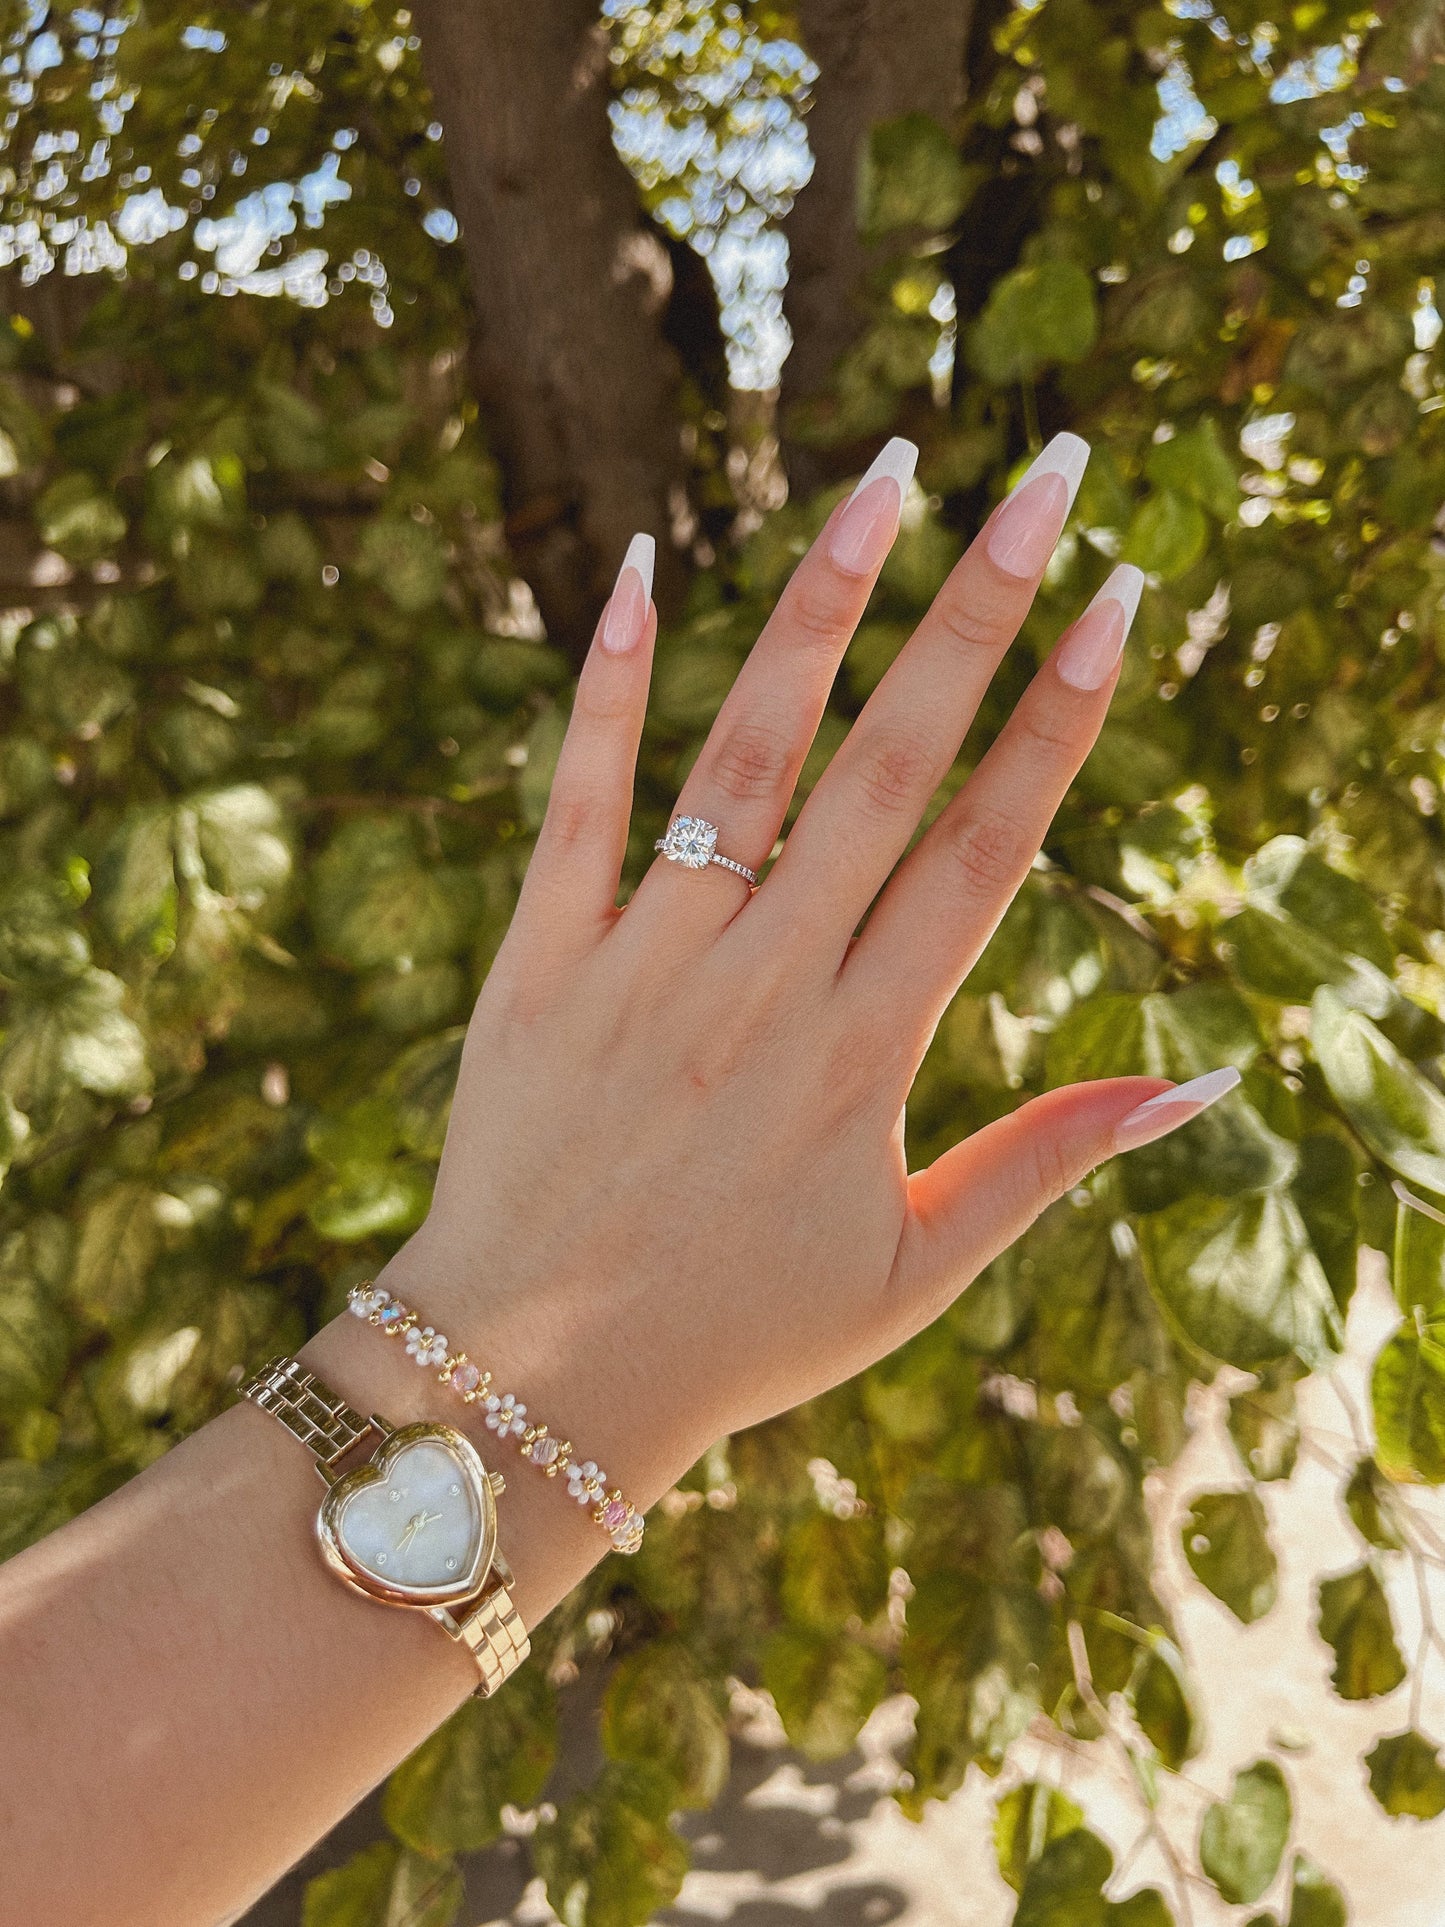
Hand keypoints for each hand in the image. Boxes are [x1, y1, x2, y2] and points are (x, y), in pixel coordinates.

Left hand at [382, 434, 1237, 1507]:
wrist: (535, 1380)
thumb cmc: (741, 1333)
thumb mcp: (918, 1268)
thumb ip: (1049, 1158)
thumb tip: (1201, 1081)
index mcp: (867, 1053)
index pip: (990, 850)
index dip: (1063, 717)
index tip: (1119, 600)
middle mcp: (765, 986)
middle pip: (894, 766)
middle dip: (981, 609)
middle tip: (1047, 477)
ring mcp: (643, 964)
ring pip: (747, 754)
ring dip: (822, 607)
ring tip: (886, 478)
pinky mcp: (536, 962)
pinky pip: (576, 802)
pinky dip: (608, 685)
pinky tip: (645, 565)